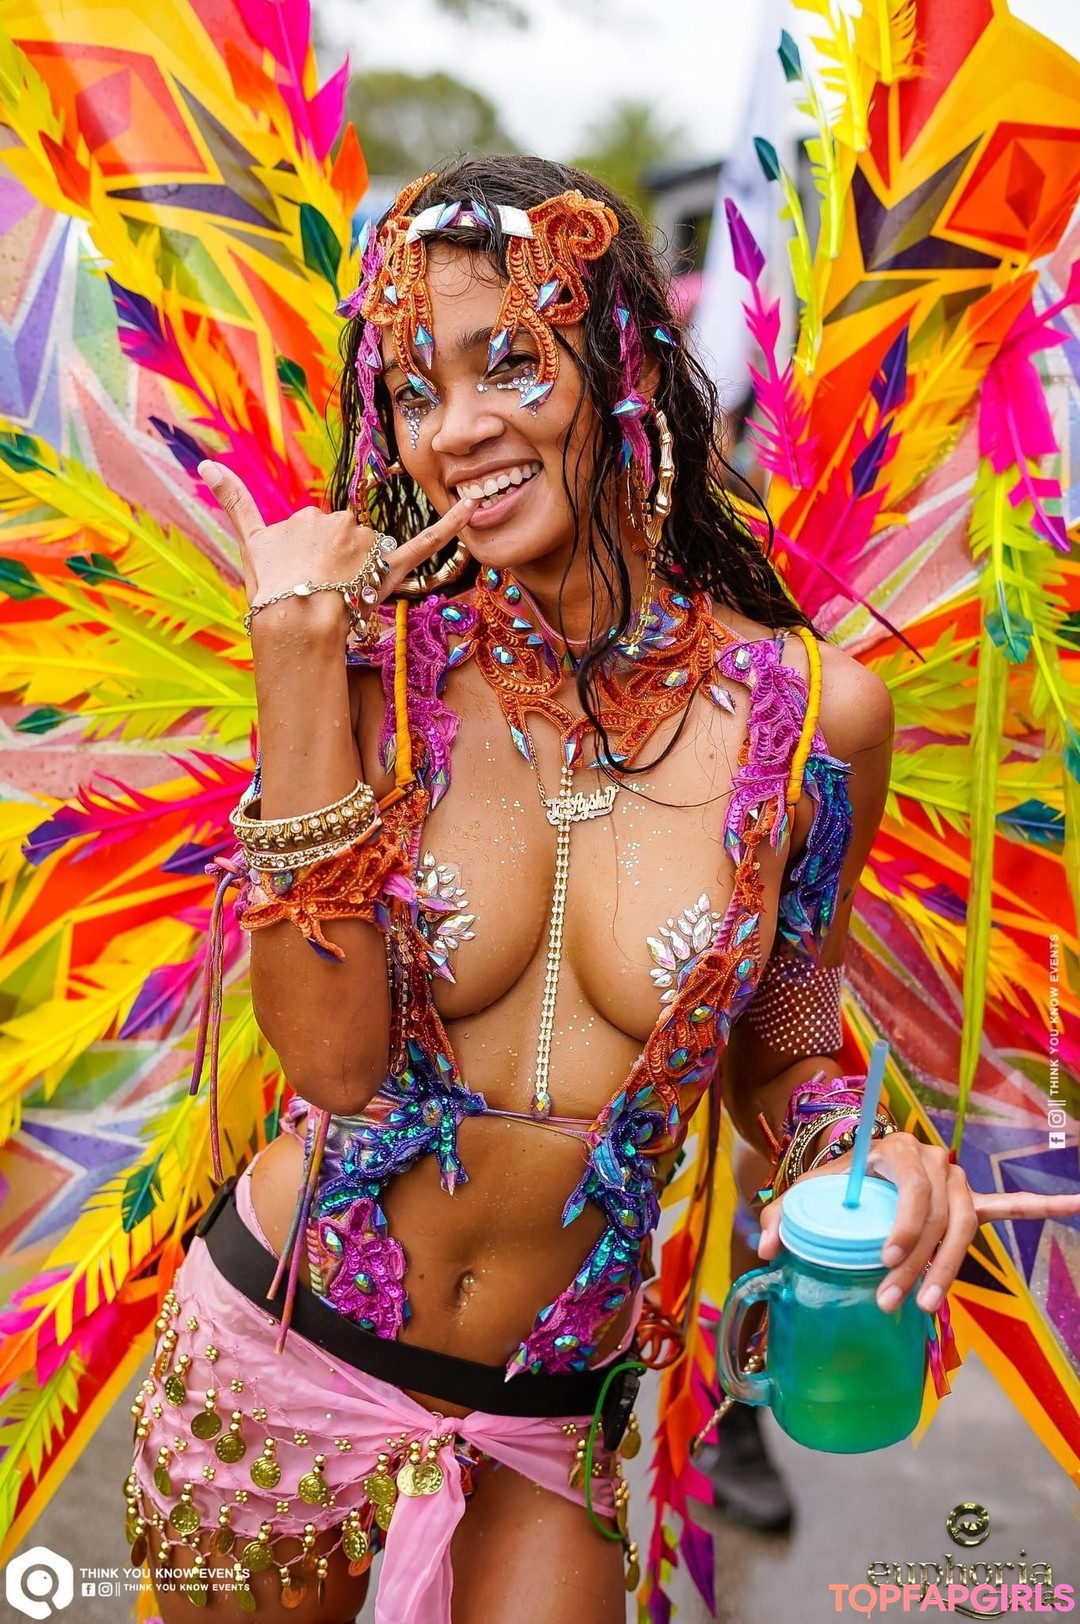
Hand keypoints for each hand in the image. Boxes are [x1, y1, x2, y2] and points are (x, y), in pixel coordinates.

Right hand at [198, 460, 475, 625]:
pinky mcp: (393, 567)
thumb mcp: (249, 544)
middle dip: (336, 568)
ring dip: (361, 575)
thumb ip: (235, 502)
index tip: (300, 583)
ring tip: (340, 599)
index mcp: (310, 516)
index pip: (317, 535)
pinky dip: (452, 526)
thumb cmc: (269, 590)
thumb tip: (206, 463)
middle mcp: (341, 522)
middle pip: (346, 543)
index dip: (310, 565)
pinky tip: (471, 508)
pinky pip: (428, 543)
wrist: (291, 621)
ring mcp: (366, 545)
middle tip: (318, 596)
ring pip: (372, 554)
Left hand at [757, 1133, 1079, 1314]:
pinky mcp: (969, 1203)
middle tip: (892, 1301)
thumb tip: (768, 1251)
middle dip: (919, 1264)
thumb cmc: (835, 1178)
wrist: (858, 1157)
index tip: (885, 1259)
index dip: (905, 1227)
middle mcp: (935, 1163)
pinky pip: (1009, 1206)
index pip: (912, 1191)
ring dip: (950, 1269)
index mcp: (898, 1153)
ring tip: (929, 1308)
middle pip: (940, 1219)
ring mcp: (956, 1184)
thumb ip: (784, 1215)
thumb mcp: (805, 1190)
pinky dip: (1042, 1206)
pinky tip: (1076, 1206)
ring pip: (965, 1229)